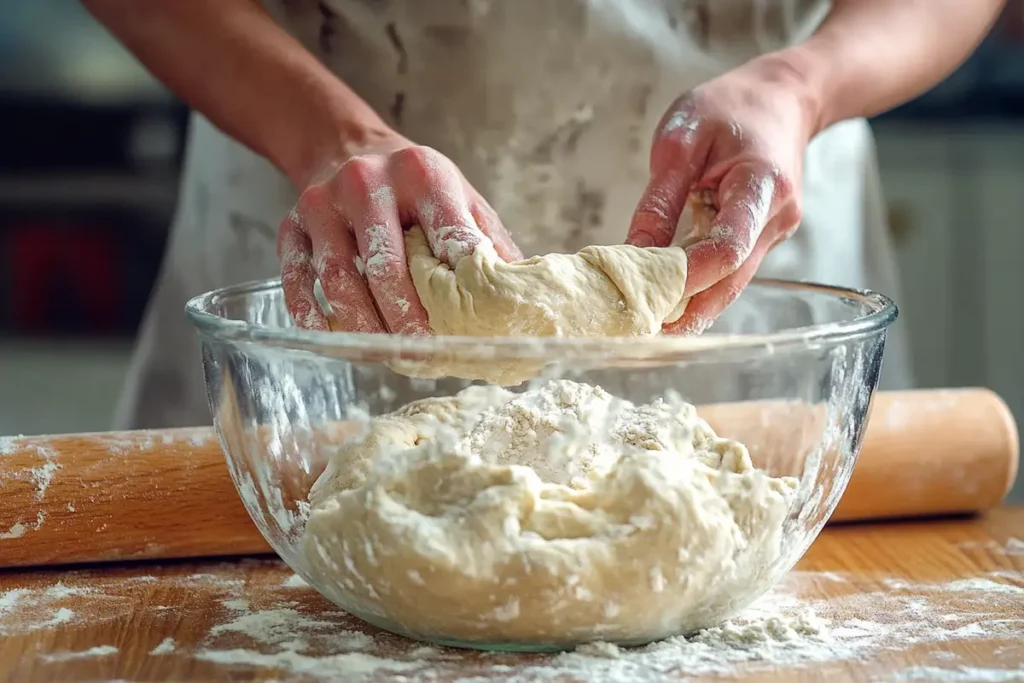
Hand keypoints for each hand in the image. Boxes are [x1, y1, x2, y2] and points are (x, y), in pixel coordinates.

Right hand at [278, 133, 520, 333]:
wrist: (345, 144)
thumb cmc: (413, 184)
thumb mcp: (459, 195)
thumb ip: (489, 240)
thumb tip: (524, 296)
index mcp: (423, 174)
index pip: (446, 235)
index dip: (458, 287)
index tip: (467, 328)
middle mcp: (368, 182)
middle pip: (387, 265)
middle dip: (406, 318)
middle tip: (424, 354)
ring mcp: (324, 202)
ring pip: (340, 276)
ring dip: (363, 325)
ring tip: (386, 355)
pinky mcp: (292, 223)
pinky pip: (298, 275)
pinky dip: (311, 313)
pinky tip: (331, 338)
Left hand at [627, 57, 818, 334]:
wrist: (783, 98)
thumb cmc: (729, 109)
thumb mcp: (680, 141)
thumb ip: (659, 200)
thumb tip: (635, 253)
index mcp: (761, 185)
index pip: (727, 248)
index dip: (687, 278)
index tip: (647, 296)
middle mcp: (777, 218)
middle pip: (731, 280)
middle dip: (687, 310)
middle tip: (639, 329)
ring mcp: (775, 233)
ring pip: (731, 283)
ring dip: (692, 304)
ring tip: (647, 320)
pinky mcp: (764, 239)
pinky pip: (731, 271)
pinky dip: (700, 286)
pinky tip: (668, 296)